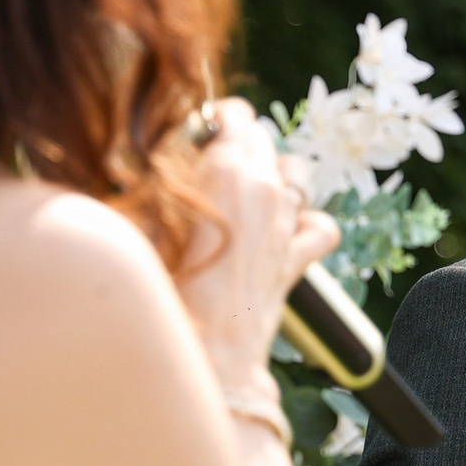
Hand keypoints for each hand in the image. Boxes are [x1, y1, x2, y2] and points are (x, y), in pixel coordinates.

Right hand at [174, 99, 341, 391]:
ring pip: (297, 173)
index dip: (215, 118)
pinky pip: (322, 226)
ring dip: (276, 175)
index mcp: (226, 169)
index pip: (234, 115)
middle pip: (263, 140)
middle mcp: (265, 188)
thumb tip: (154, 168)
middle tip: (208, 167)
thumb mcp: (144, 223)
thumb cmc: (162, 288)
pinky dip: (308, 223)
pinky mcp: (298, 259)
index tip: (199, 130)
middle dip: (239, 145)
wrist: (202, 350)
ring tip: (250, 193)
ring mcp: (286, 223)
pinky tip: (286, 232)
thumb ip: (154, 184)